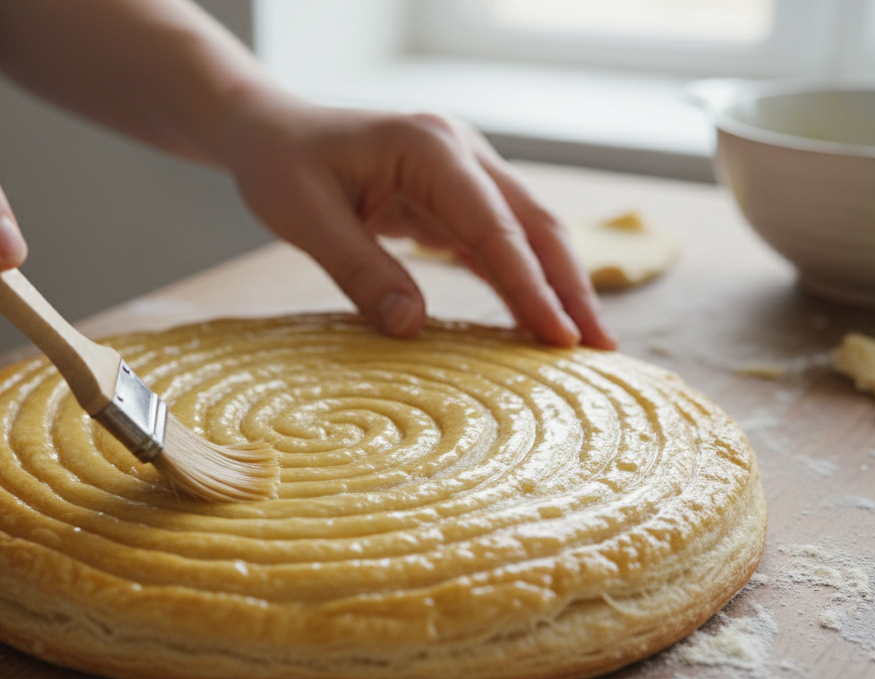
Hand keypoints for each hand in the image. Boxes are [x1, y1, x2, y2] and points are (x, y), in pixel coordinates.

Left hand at [218, 96, 615, 349]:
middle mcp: (461, 153)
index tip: (558, 336)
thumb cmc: (283, 166)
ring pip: (528, 234)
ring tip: (586, 345)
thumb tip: (412, 327)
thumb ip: (360, 270)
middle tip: (601, 349)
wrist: (273, 133)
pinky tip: (540, 323)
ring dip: (558, 287)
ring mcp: (464, 173)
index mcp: (428, 147)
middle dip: (571, 287)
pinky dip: (522, 283)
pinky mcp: (456, 198)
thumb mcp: (306, 218)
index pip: (494, 223)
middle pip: (535, 224)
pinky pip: (500, 244)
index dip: (530, 283)